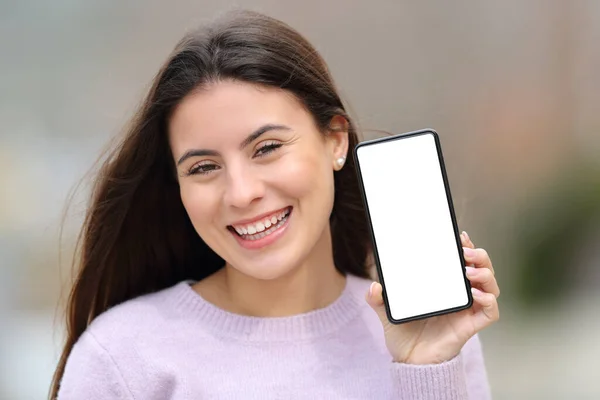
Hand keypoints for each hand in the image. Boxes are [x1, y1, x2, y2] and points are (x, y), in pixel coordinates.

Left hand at [366, 231, 499, 364]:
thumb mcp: (387, 311)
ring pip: (491, 287)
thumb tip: (374, 285)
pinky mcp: (470, 326)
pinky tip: (473, 293)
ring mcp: (467, 311)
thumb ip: (377, 298)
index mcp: (445, 287)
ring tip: (468, 270)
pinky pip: (491, 312)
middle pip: (483, 269)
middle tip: (466, 251)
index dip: (467, 248)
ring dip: (485, 274)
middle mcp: (460, 296)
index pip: (464, 262)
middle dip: (480, 256)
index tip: (460, 236)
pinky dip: (487, 300)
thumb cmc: (403, 333)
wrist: (408, 361)